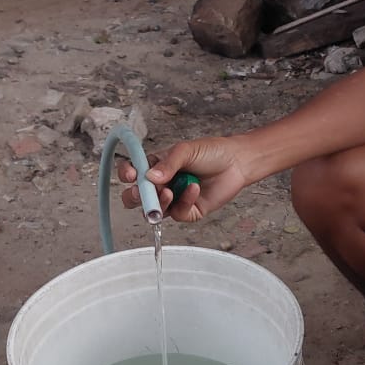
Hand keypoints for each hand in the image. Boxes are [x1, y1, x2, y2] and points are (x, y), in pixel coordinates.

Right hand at [118, 136, 249, 222]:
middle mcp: (162, 185)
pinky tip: (193, 188)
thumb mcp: (186, 151)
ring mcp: (174, 200)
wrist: (237, 162)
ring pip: (155, 211)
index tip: (131, 175)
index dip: (127, 175)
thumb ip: (167, 164)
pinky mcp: (188, 211)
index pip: (133, 173)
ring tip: (169, 192)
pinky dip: (184, 201)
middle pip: (137, 198)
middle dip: (136, 197)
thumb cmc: (211, 152)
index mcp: (156, 167)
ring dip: (160, 203)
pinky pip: (179, 213)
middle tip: (142, 193)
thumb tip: (149, 177)